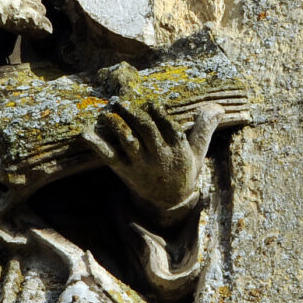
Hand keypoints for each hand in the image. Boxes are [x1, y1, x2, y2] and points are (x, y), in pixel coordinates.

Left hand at [82, 99, 206, 218]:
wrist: (169, 202)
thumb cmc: (184, 170)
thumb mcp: (198, 151)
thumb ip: (204, 128)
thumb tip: (217, 107)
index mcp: (178, 150)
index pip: (169, 127)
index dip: (159, 113)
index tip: (151, 102)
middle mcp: (159, 157)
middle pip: (146, 130)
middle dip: (133, 113)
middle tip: (120, 100)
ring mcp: (141, 165)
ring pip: (128, 141)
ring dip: (116, 125)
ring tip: (106, 113)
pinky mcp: (125, 171)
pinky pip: (109, 157)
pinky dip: (97, 145)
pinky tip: (86, 134)